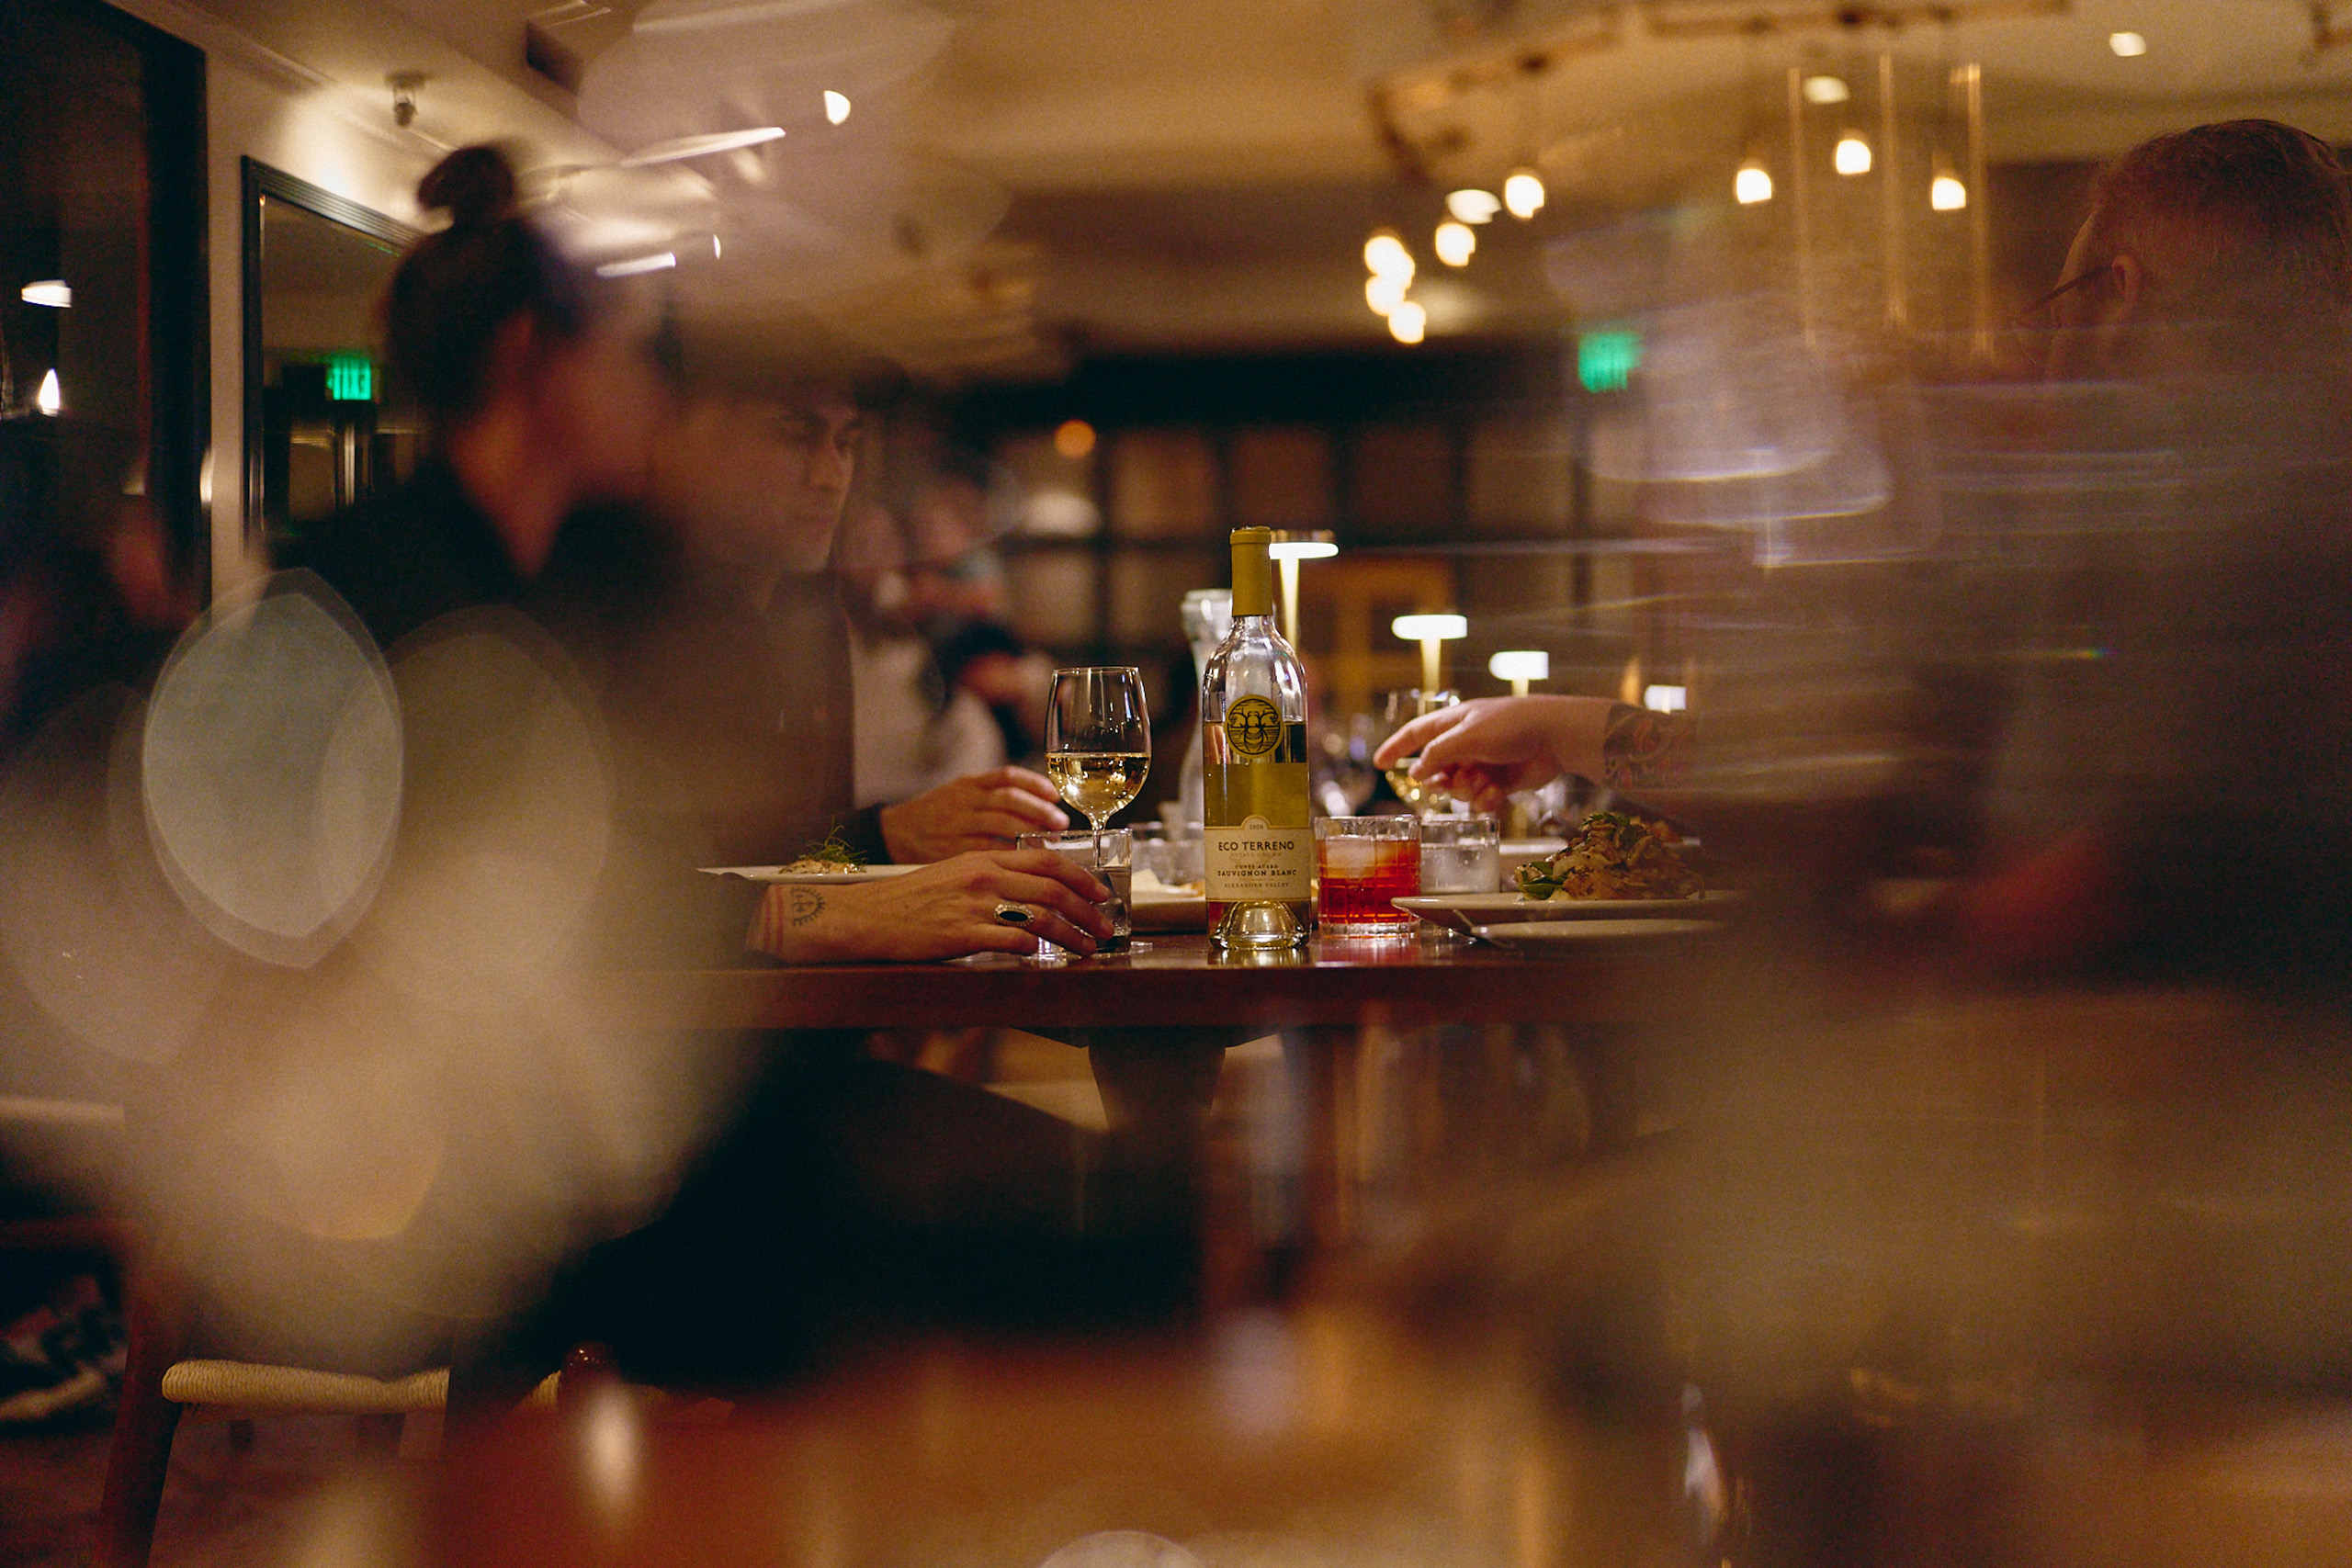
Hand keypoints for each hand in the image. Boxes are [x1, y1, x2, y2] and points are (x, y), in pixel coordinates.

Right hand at [749, 850, 1110, 962]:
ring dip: (1072, 936)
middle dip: (1088, 911)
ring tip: (1087, 950)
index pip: (1047, 861)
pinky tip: (1045, 959)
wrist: (867, 916)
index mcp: (984, 857)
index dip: (1082, 877)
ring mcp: (974, 906)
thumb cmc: (912, 899)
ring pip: (1041, 918)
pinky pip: (1013, 943)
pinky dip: (1036, 952)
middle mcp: (984, 877)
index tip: (1101, 893)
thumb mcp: (955, 873)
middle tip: (1104, 928)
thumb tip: (1035, 893)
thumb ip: (994, 878)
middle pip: (1054, 890)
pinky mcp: (962, 936)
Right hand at [878, 767, 1068, 861]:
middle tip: (1060, 825)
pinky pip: (987, 853)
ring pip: (1001, 826)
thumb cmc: (933, 819)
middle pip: (1009, 800)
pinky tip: (1027, 865)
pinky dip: (1010, 856)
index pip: (1006, 777)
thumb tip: (1040, 805)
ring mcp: (955, 827)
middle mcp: (962, 803)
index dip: (1035, 784)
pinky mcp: (950, 852)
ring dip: (1031, 835)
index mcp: (966, 786)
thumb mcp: (958, 795)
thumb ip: (991, 797)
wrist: (891, 837)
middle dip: (1040, 812)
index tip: (1055, 796)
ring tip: (1049, 846)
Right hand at [1373, 696, 1603, 815]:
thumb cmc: (1511, 727)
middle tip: (1448, 783)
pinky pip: (1481, 798)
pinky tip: (1498, 792)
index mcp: (1454, 723)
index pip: (1415, 734)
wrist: (1556, 737)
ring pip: (1458, 788)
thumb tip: (1416, 773)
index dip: (1395, 747)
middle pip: (1436, 770)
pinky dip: (1487, 799)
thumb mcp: (1466, 736)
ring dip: (1468, 790)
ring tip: (1485, 782)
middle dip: (1441, 781)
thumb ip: (1436, 755)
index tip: (1378, 763)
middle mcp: (1466, 743)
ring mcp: (1484, 763)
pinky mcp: (1502, 781)